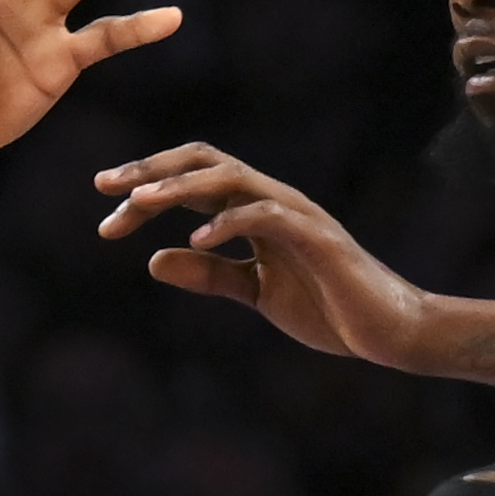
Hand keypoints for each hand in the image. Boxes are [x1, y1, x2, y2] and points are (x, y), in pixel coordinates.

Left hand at [92, 145, 421, 360]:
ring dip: (181, 186)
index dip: (148, 190)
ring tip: (139, 201)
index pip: (195, 183)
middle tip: (104, 186)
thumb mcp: (256, 292)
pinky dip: (229, 222)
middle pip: (206, 163)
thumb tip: (154, 260)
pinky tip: (195, 238)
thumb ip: (210, 274)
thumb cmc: (330, 309)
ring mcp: (298, 214)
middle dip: (152, 171)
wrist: (390, 332)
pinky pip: (267, 216)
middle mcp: (274, 201)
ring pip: (232, 178)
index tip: (106, 213)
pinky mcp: (317, 237)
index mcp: (257, 211)